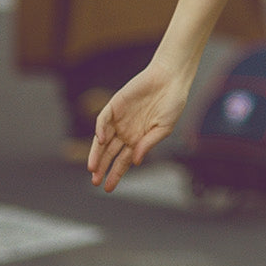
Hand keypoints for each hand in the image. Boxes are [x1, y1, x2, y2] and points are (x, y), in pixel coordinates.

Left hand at [88, 60, 190, 192]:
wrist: (171, 78)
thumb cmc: (172, 103)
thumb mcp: (165, 128)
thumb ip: (149, 144)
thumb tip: (136, 161)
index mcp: (139, 139)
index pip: (123, 160)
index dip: (116, 174)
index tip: (108, 187)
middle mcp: (127, 131)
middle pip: (110, 153)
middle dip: (103, 168)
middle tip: (96, 182)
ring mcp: (120, 119)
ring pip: (103, 140)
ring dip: (97, 153)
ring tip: (93, 168)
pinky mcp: (115, 105)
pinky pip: (103, 119)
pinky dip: (100, 129)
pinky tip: (102, 140)